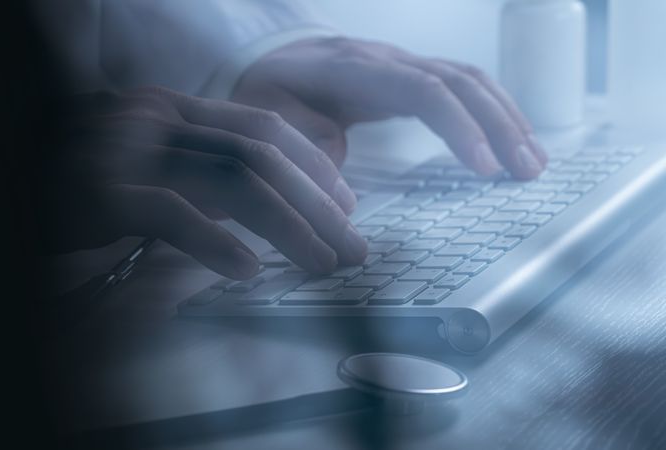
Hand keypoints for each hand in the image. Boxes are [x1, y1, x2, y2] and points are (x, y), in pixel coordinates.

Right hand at [43, 86, 366, 278]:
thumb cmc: (69, 181)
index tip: (346, 204)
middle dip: (318, 202)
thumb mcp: (139, 169)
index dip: (313, 165)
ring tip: (322, 263)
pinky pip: (171, 211)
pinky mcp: (99, 189)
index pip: (260, 126)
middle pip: (260, 153)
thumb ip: (195, 178)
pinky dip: (215, 242)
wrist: (6, 177)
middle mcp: (152, 118)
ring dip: (290, 225)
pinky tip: (247, 269)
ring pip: (232, 178)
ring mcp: (125, 149)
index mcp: (167, 109)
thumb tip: (259, 207)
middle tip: (353, 246)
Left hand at [232, 37, 547, 178]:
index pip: (422, 90)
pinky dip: (495, 112)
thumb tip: (337, 178)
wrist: (270, 60)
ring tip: (533, 164)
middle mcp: (388, 60)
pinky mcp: (414, 75)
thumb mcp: (267, 118)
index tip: (483, 169)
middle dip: (500, 127)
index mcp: (353, 70)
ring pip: (470, 81)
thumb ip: (300, 143)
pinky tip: (516, 141)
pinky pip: (464, 86)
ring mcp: (405, 63)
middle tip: (525, 173)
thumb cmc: (268, 93)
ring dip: (507, 120)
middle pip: (459, 82)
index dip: (458, 127)